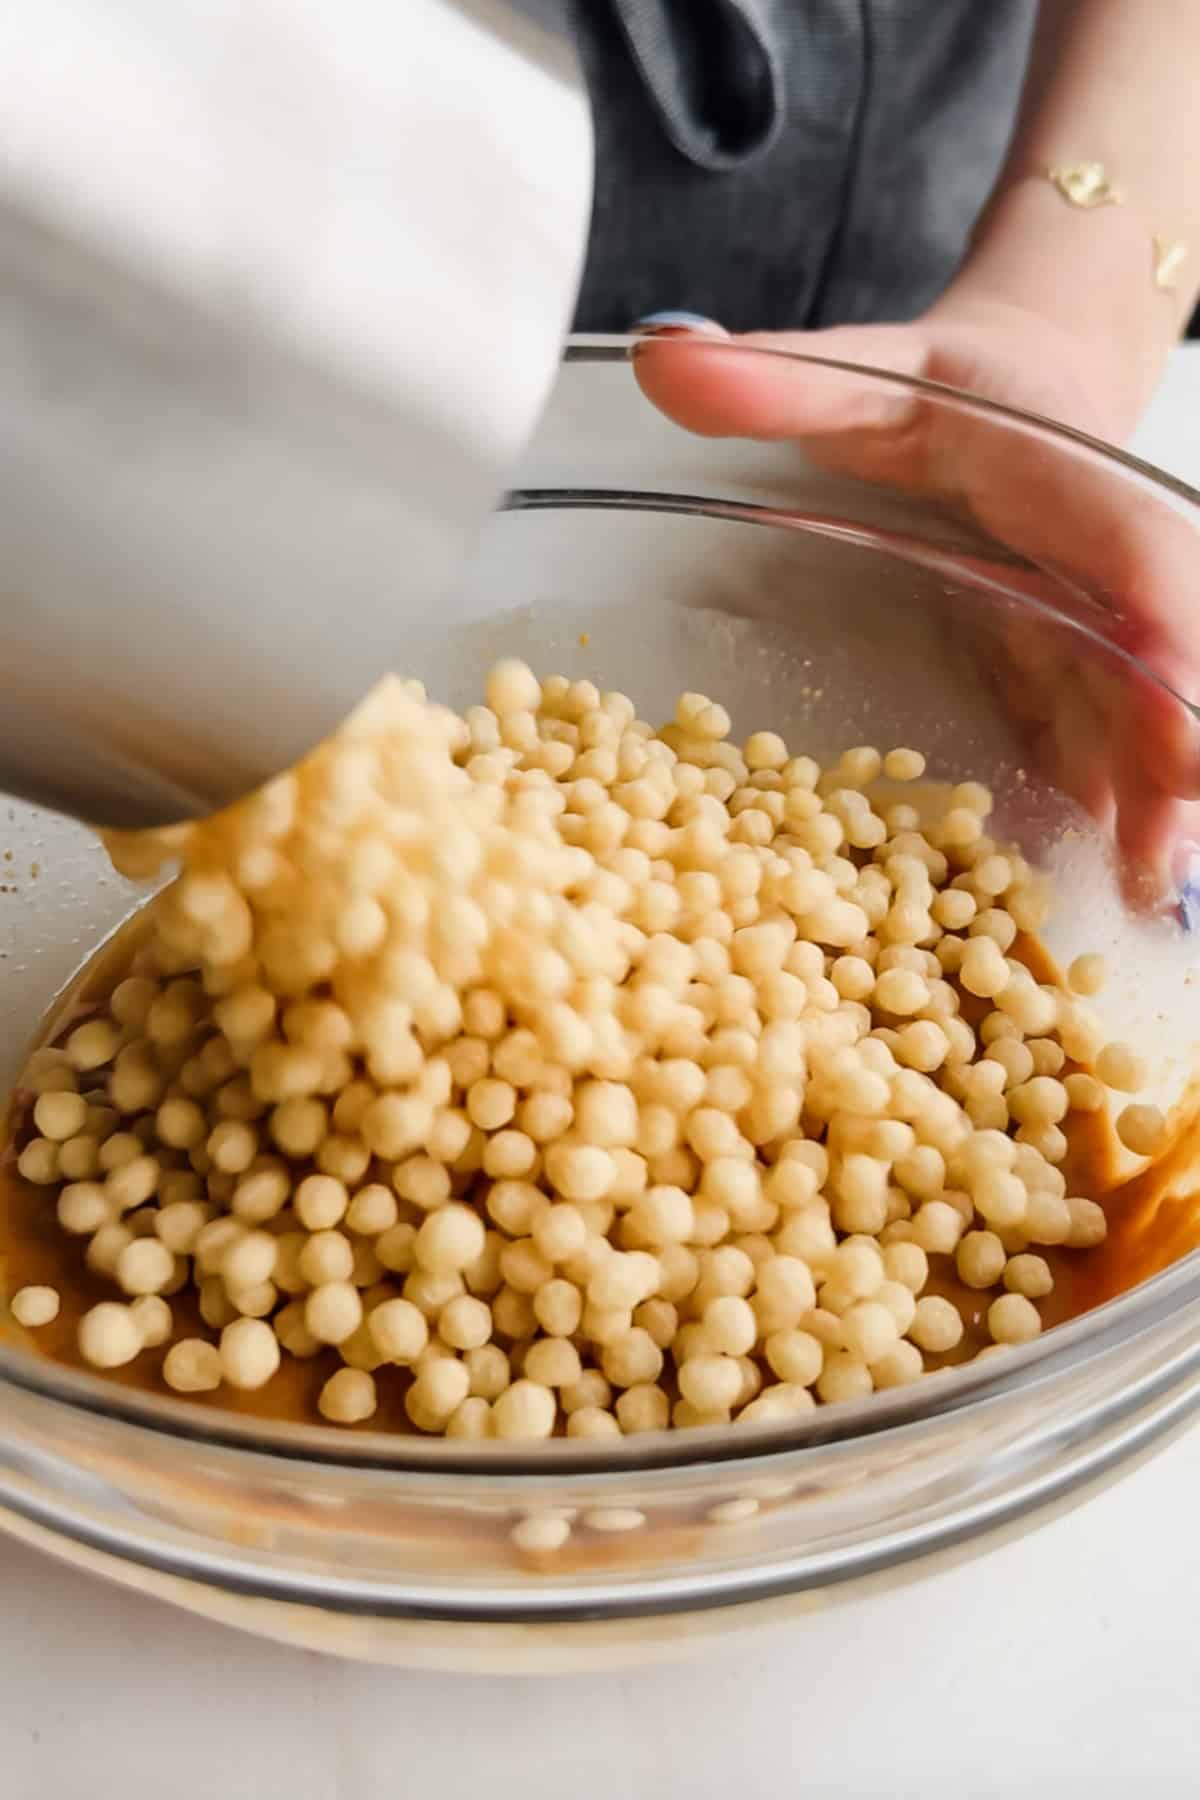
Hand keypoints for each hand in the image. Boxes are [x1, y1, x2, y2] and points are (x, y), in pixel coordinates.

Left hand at [633, 298, 1199, 909]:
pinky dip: (1112, 804)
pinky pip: (1096, 738)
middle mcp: (1096, 565)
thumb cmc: (946, 387)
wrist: (1013, 390)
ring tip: (1152, 891)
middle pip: (1155, 653)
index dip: (1163, 624)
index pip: (1131, 550)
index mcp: (1068, 482)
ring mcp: (1090, 628)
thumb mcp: (868, 374)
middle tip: (1172, 834)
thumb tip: (662, 356)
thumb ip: (777, 378)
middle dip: (1167, 738)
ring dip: (1149, 799)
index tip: (1174, 694)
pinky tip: (1120, 878)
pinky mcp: (1066, 672)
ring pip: (1135, 712)